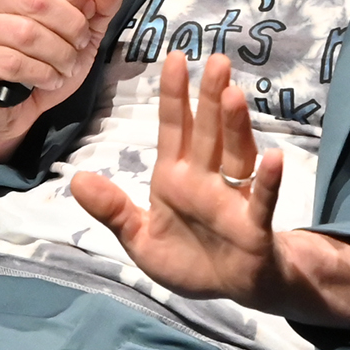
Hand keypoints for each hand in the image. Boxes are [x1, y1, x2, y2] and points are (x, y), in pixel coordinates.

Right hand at [0, 0, 125, 186]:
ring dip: (59, 55)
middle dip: (71, 28)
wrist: (8, 109)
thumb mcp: (80, 30)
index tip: (87, 12)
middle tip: (78, 46)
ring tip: (65, 66)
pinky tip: (48, 79)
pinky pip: (13, 62)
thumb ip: (99, 3)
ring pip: (27, 33)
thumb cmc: (42, 61)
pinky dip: (43, 74)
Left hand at [68, 54, 349, 324]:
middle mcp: (206, 179)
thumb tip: (76, 179)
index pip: (173, 129)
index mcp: (175, 178)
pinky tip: (273, 158)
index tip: (176, 58)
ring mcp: (232, 199)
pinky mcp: (253, 226)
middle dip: (210, 98)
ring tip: (234, 95)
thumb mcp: (139, 238)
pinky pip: (261, 200)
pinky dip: (267, 181)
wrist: (230, 291)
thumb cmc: (188, 258)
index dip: (174, 96)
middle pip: (207, 132)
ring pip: (234, 155)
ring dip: (235, 126)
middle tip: (217, 61)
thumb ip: (112, 210)